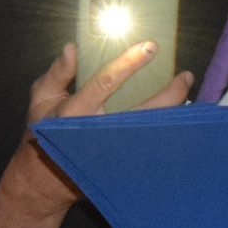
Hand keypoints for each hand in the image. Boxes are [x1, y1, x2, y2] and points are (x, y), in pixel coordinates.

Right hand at [0, 43, 194, 217]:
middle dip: (169, 95)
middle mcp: (97, 133)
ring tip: (187, 95)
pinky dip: (165, 132)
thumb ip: (57, 74)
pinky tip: (178, 119)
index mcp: (74, 112)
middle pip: (142, 112)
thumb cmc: (44, 132)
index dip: (129, 64)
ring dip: (173, 114)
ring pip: (151, 131)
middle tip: (185, 76)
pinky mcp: (121, 166)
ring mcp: (112, 152)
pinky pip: (150, 147)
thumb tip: (72, 48)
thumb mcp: (40, 100)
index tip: (150, 47)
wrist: (46, 181)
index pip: (105, 82)